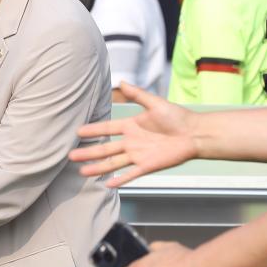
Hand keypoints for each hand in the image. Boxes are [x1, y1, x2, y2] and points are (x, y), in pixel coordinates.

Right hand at [69, 82, 197, 186]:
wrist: (195, 133)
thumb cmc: (178, 116)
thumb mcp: (155, 103)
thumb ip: (137, 94)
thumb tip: (121, 82)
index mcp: (131, 126)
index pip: (107, 129)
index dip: (92, 130)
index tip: (77, 132)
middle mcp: (131, 142)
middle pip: (105, 149)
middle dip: (88, 153)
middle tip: (70, 156)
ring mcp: (138, 155)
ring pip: (113, 163)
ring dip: (97, 168)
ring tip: (82, 173)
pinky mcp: (148, 166)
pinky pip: (131, 174)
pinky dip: (119, 179)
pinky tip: (107, 185)